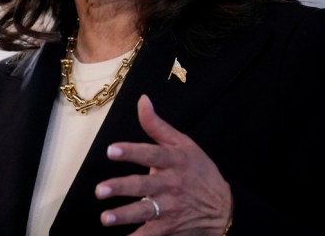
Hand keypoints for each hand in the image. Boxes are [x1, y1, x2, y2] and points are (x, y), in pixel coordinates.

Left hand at [95, 95, 232, 234]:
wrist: (223, 207)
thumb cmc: (199, 171)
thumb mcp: (183, 144)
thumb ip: (157, 125)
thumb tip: (142, 101)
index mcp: (173, 161)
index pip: (151, 154)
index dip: (131, 152)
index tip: (111, 150)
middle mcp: (171, 185)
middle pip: (144, 186)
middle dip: (122, 188)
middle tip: (100, 190)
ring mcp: (170, 208)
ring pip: (144, 212)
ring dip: (124, 216)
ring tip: (105, 218)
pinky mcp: (168, 227)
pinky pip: (150, 235)